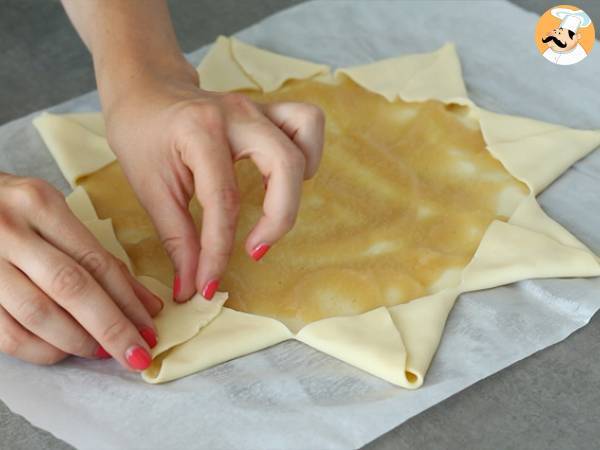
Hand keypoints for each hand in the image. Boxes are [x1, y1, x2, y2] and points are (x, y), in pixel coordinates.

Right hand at [0, 174, 162, 369]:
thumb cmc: (8, 210)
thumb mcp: (50, 213)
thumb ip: (92, 253)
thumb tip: (143, 303)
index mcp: (39, 204)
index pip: (95, 260)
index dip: (129, 299)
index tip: (151, 326)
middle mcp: (9, 230)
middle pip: (72, 287)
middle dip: (112, 327)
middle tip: (138, 353)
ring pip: (39, 314)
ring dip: (79, 341)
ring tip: (104, 352)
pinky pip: (8, 334)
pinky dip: (42, 349)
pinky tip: (65, 352)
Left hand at [104, 65, 324, 301]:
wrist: (143, 90)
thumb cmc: (141, 136)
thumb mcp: (150, 189)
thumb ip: (178, 239)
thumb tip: (193, 287)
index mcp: (200, 131)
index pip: (223, 200)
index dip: (219, 251)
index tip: (209, 284)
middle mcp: (237, 114)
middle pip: (285, 165)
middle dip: (278, 219)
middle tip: (253, 250)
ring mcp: (257, 107)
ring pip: (306, 133)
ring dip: (298, 180)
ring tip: (275, 209)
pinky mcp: (267, 110)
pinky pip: (307, 122)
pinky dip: (308, 152)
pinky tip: (286, 179)